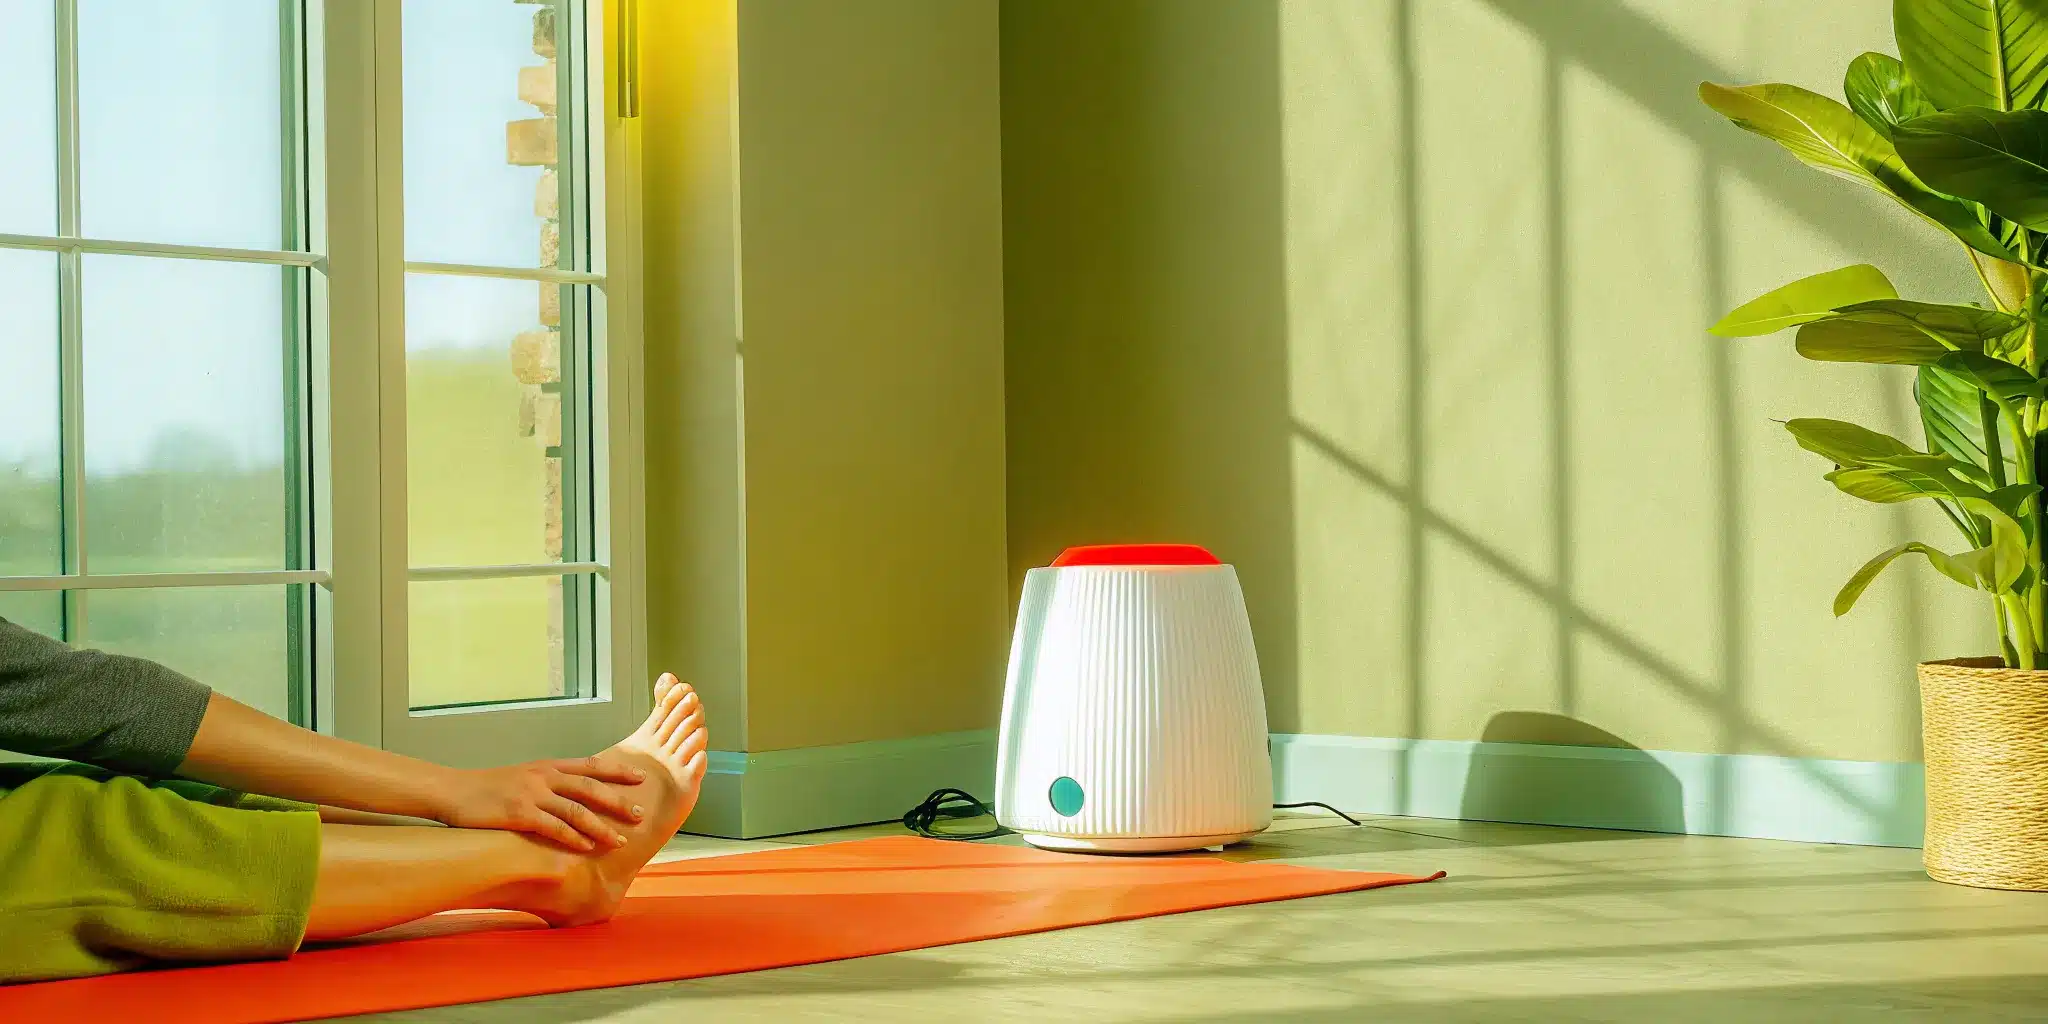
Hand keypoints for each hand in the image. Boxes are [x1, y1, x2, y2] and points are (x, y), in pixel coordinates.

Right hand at [435, 756, 649, 850]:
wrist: (453, 791)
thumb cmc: (489, 788)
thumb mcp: (524, 776)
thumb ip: (549, 783)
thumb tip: (575, 797)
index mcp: (548, 766)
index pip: (591, 765)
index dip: (618, 771)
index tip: (641, 778)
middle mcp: (544, 776)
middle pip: (590, 787)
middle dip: (618, 802)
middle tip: (639, 815)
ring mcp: (531, 794)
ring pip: (576, 810)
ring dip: (601, 827)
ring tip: (619, 841)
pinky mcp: (518, 813)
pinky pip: (553, 827)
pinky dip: (573, 838)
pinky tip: (588, 848)